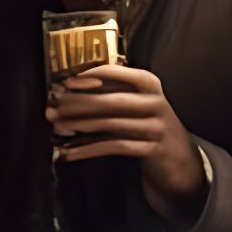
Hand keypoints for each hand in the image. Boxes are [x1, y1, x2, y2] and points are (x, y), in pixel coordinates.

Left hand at [47, 65, 207, 217]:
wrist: (179, 158)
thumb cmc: (148, 125)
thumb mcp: (136, 103)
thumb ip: (111, 91)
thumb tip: (67, 89)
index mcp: (148, 83)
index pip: (114, 73)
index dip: (87, 76)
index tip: (63, 81)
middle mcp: (154, 101)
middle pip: (109, 100)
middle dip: (77, 104)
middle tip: (52, 107)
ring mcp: (155, 126)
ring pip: (110, 123)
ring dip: (79, 126)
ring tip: (57, 127)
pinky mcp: (152, 149)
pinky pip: (114, 147)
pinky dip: (88, 149)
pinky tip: (69, 153)